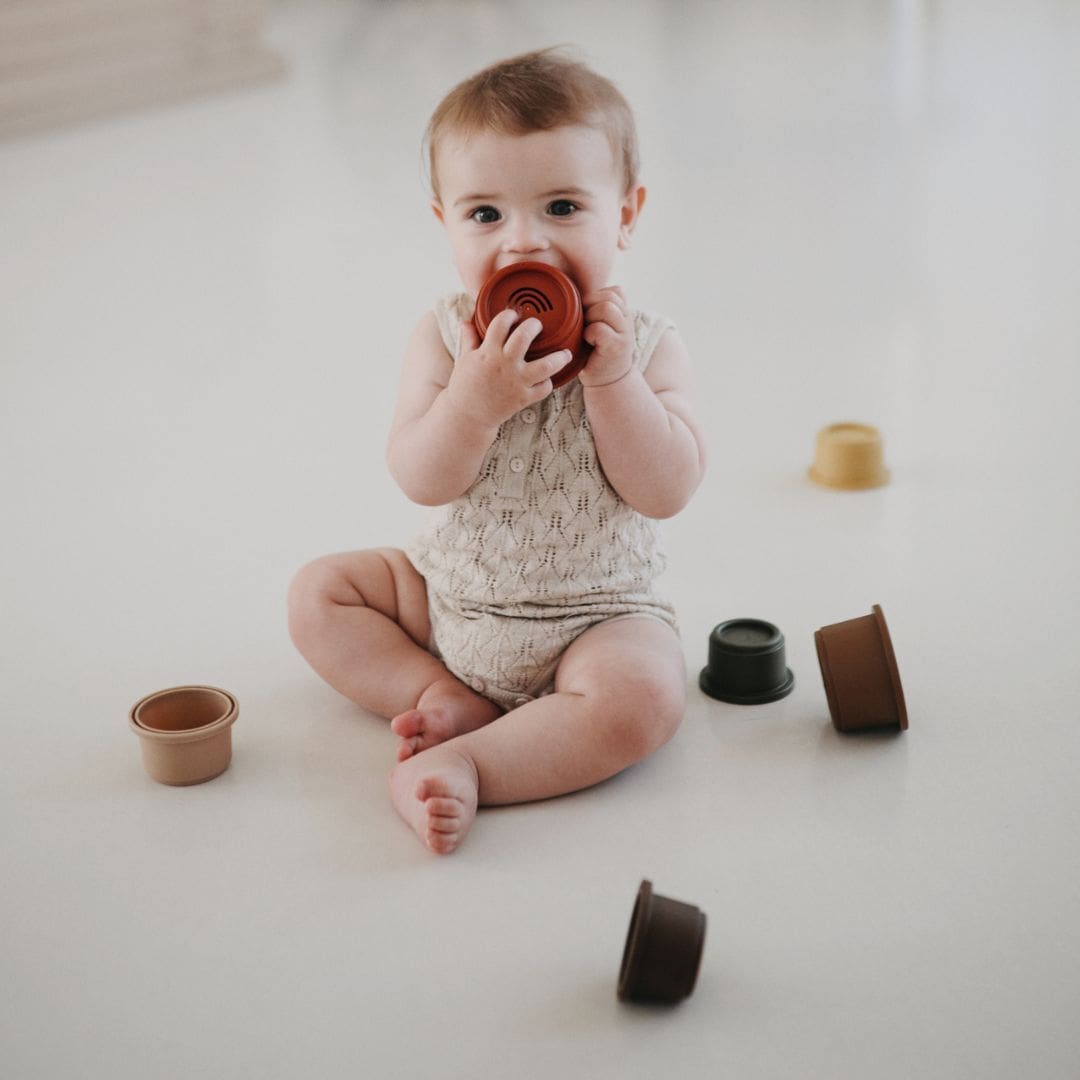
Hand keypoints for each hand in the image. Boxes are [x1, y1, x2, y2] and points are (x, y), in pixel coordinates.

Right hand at [445, 309, 569, 428]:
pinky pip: (544, 388)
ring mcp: (516, 382)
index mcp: (488, 353)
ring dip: (559, 357)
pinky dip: (548, 383)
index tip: (513, 315)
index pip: (500, 324)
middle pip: (524, 337)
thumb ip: (469, 339)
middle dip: (534, 326)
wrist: (467, 416)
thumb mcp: (464, 360)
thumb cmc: (464, 386)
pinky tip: (547, 378)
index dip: (508, 315)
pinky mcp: (523, 398)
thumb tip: (466, 321)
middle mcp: (504, 365)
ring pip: (545, 365)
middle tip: (537, 326)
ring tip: (566, 353)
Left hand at [579, 286, 634, 387]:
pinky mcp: (617, 347)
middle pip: (610, 296)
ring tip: (587, 332)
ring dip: (591, 317)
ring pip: (606, 308)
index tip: (588, 314)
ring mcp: (625, 334)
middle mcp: (628, 321)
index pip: (615, 291)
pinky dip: (589, 333)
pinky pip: (599, 328)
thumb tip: (570, 293)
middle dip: (591, 305)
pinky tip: (588, 343)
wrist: (608, 382)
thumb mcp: (598, 326)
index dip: (597, 297)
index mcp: (624, 313)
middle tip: (584, 323)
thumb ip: (594, 310)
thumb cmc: (595, 353)